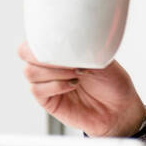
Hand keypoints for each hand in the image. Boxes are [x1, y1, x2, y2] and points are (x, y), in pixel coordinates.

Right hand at [16, 41, 145, 136]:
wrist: (120, 107)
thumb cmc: (111, 81)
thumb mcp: (101, 56)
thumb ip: (82, 46)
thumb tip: (69, 42)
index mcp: (59, 49)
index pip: (35, 37)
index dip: (40, 38)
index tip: (60, 42)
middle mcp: (49, 65)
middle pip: (25, 53)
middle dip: (45, 55)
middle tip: (69, 60)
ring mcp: (47, 82)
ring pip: (30, 71)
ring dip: (54, 71)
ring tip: (76, 73)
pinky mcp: (48, 100)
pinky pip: (37, 90)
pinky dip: (55, 85)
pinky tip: (72, 84)